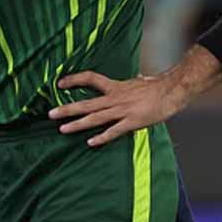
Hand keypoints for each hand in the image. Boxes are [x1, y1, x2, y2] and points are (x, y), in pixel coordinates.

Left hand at [47, 70, 188, 146]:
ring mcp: (123, 110)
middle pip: (87, 103)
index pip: (90, 78)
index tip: (60, 83)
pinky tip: (90, 142)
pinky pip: (114, 131)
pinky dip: (102, 137)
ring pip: (95, 118)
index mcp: (116, 86)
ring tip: (62, 129)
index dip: (74, 80)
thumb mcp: (139, 82)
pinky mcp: (132, 122)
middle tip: (50, 114)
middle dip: (67, 109)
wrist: (172, 90)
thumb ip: (132, 84)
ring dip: (78, 124)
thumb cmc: (157, 87)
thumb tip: (135, 79)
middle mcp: (115, 98)